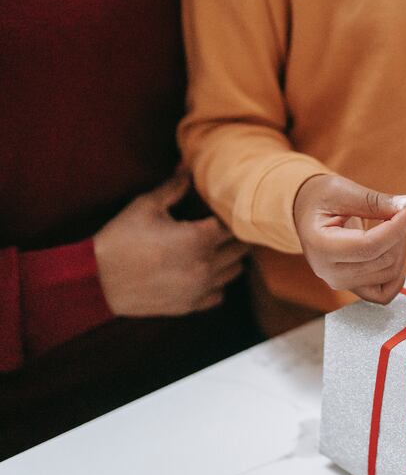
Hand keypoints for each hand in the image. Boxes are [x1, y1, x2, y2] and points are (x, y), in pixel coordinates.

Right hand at [94, 173, 248, 316]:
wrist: (96, 281)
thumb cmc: (119, 240)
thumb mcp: (145, 206)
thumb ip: (174, 187)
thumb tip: (187, 168)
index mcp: (199, 238)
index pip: (234, 224)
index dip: (227, 216)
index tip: (215, 212)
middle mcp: (206, 265)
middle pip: (240, 248)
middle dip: (233, 236)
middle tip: (217, 229)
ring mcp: (200, 288)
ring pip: (235, 271)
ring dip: (228, 259)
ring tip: (210, 249)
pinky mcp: (190, 306)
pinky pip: (219, 294)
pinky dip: (216, 283)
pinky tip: (200, 272)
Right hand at [293, 174, 405, 303]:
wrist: (308, 213)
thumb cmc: (320, 198)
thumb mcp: (342, 190)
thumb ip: (374, 201)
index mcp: (321, 246)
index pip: (370, 245)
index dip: (397, 228)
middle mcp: (329, 271)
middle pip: (383, 260)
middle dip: (399, 234)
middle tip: (396, 212)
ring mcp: (341, 282)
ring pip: (389, 274)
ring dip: (400, 248)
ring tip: (390, 226)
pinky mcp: (352, 287)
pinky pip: (383, 294)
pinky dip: (396, 278)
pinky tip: (395, 254)